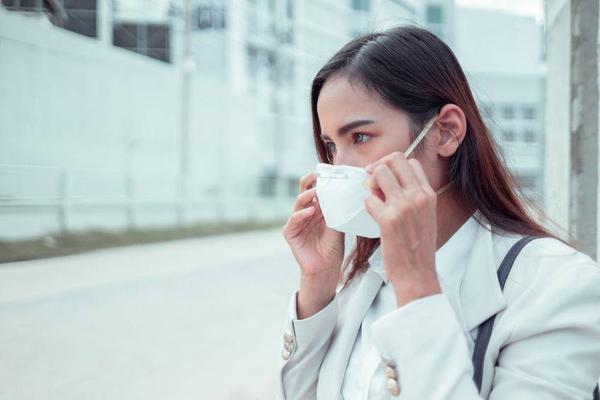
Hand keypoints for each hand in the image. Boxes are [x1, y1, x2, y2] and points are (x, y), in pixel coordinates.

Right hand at [283, 171, 344, 277]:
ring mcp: (297, 222)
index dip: (319, 181)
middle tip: (315, 175)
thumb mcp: (338, 224)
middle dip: (308, 182)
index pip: (316, 189)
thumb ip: (336, 208)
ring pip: (298, 204)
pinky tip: (309, 211)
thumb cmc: (332, 247)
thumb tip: (343, 190)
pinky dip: (301, 215)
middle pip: (304, 192)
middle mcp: (305, 212)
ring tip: (315, 193)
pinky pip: (293, 220)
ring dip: (306, 197)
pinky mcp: (290, 233)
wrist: (326, 268)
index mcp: (317, 208)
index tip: (327, 172)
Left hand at [363, 152, 440, 305]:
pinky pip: (369, 198)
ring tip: (373, 199)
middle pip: (394, 159)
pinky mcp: (388, 219)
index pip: (410, 161)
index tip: (385, 179)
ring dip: (371, 183)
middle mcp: (418, 196)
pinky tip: (373, 217)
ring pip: (379, 172)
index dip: (393, 166)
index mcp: (429, 195)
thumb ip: (412, 197)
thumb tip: (388, 183)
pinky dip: (367, 205)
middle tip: (372, 182)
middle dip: (379, 166)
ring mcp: (403, 206)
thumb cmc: (418, 248)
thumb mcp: (425, 217)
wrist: (418, 274)